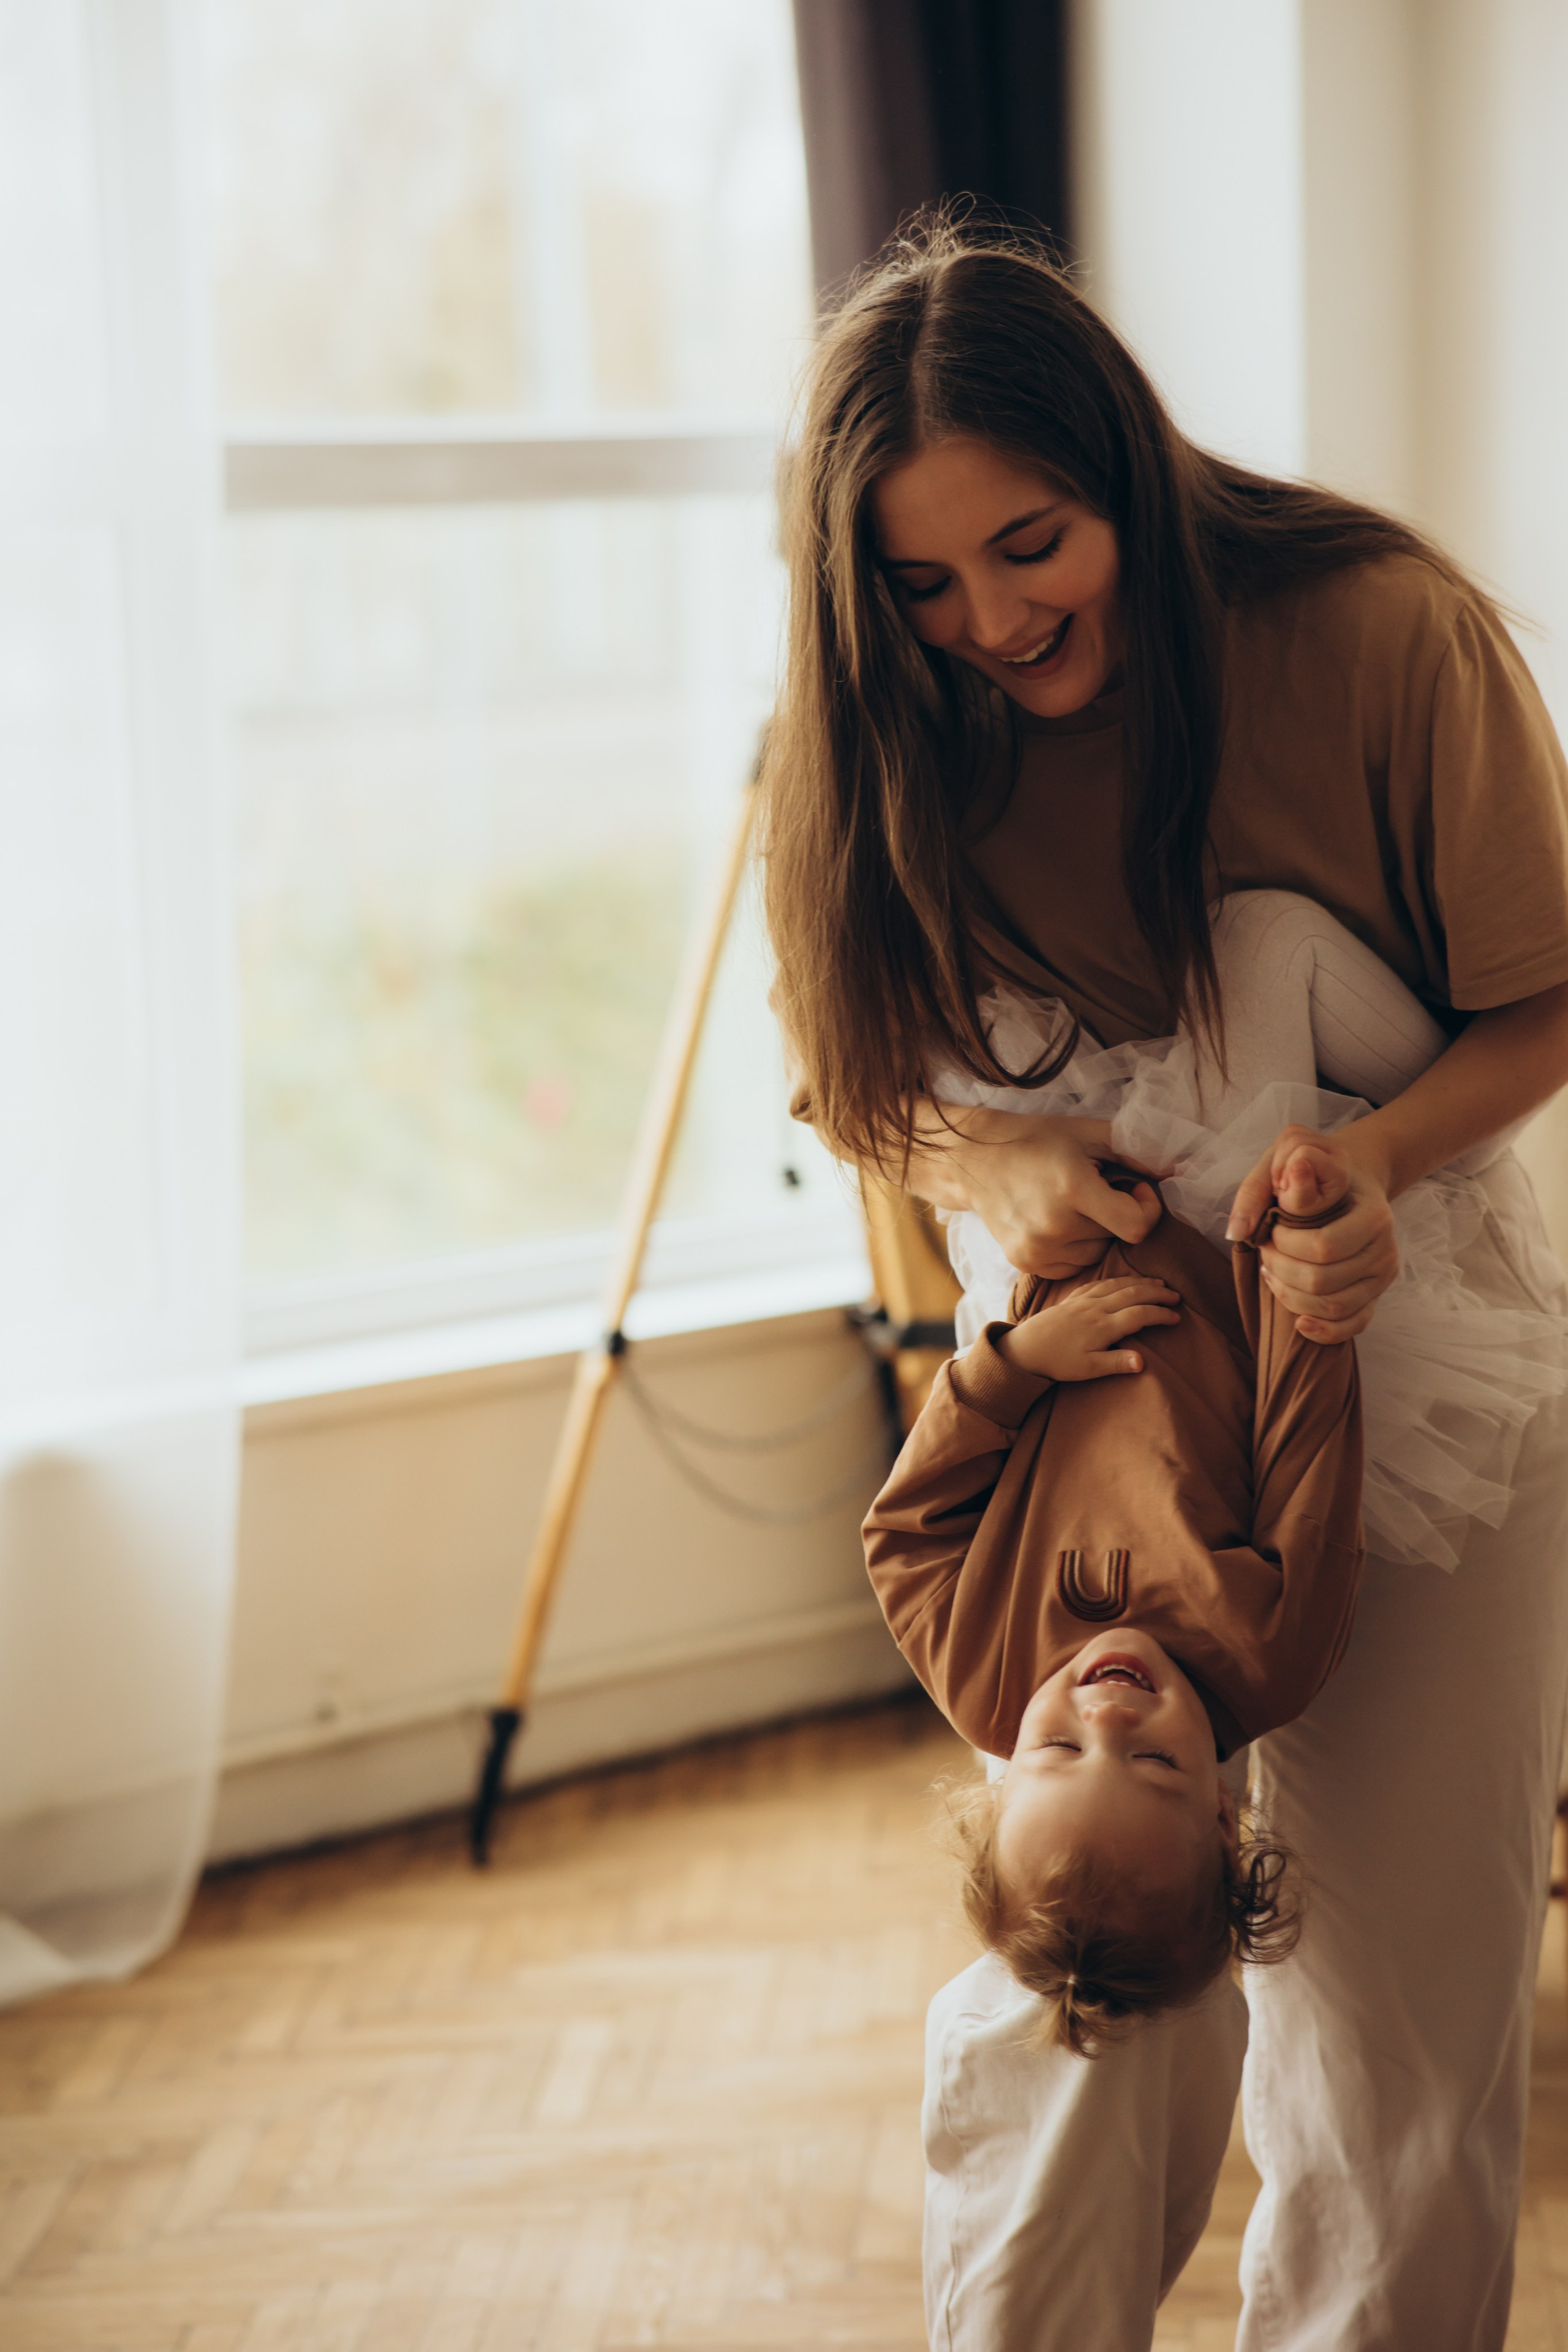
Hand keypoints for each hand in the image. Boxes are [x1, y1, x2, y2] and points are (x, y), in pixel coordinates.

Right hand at [921, 1112, 1162, 1277]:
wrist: (974, 1160)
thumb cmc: (1037, 1140)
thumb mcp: (1089, 1133)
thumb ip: (1138, 1149)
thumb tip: (1181, 1167)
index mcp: (1072, 1188)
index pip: (1137, 1226)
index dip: (1146, 1208)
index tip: (1135, 1188)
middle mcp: (1054, 1224)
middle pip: (1116, 1236)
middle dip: (1116, 1213)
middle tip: (1094, 1189)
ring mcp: (1037, 1248)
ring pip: (1096, 1253)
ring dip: (1095, 1233)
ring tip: (1071, 1205)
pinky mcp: (1025, 1262)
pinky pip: (1073, 1265)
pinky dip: (1074, 1247)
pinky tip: (1056, 1221)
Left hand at [999, 1278, 1180, 1380]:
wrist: (1025, 1348)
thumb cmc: (1058, 1362)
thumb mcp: (1088, 1369)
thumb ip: (1116, 1363)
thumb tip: (1143, 1362)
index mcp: (1103, 1327)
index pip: (1140, 1315)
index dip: (1161, 1314)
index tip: (1177, 1318)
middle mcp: (1096, 1308)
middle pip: (1133, 1294)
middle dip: (1157, 1294)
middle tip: (1176, 1297)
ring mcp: (1084, 1300)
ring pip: (1118, 1285)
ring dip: (1140, 1282)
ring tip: (1159, 1284)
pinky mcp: (1073, 1298)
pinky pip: (1100, 1283)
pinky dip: (1117, 1279)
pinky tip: (1124, 1280)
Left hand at [1226, 1122, 1397, 1342]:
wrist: (1350, 1178)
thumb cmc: (1314, 1167)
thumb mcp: (1286, 1155)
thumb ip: (1261, 1187)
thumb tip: (1241, 1229)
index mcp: (1373, 1215)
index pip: (1324, 1247)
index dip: (1285, 1245)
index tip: (1270, 1229)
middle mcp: (1385, 1249)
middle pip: (1324, 1281)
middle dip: (1282, 1270)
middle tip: (1265, 1251)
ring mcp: (1382, 1277)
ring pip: (1333, 1307)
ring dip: (1290, 1296)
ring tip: (1272, 1273)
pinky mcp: (1374, 1295)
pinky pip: (1352, 1326)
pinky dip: (1323, 1330)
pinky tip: (1299, 1321)